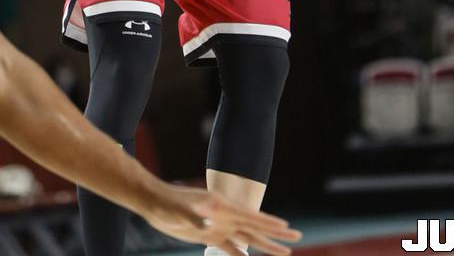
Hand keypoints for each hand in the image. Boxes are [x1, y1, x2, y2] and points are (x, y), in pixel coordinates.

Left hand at [141, 184, 300, 255]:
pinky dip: (241, 254)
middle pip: (256, 228)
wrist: (156, 203)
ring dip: (265, 245)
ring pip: (247, 238)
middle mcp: (225, 216)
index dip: (269, 223)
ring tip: (284, 252)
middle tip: (297, 238)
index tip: (287, 227)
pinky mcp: (209, 235)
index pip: (251, 217)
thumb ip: (196, 218)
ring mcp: (219, 226)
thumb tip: (210, 226)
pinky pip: (230, 247)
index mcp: (223, 208)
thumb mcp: (181, 211)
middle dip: (276, 234)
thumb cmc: (169, 204)